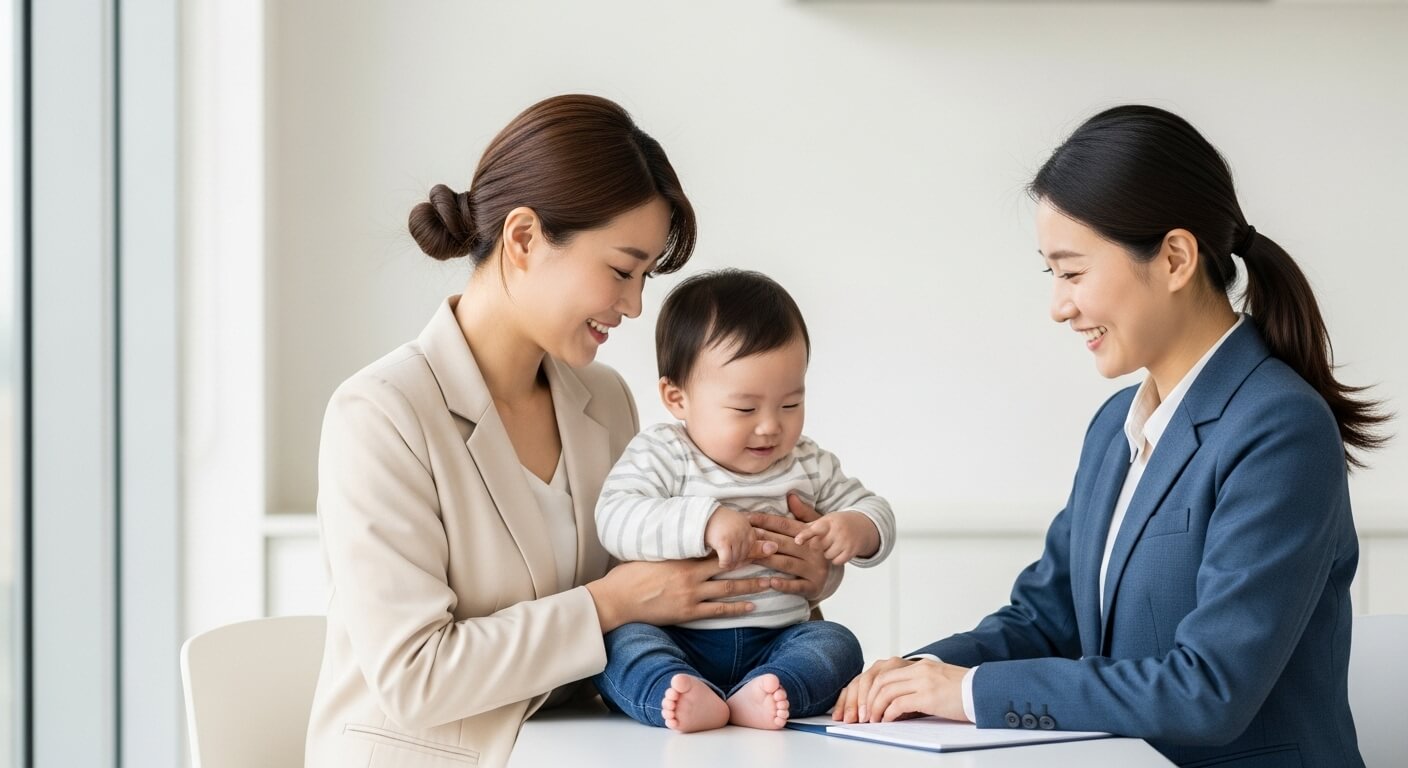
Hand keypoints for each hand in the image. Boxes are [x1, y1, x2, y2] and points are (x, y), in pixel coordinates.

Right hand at [585, 545, 775, 632]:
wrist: (618, 598)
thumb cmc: (631, 575)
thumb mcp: (653, 555)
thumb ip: (673, 550)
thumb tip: (686, 543)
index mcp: (683, 557)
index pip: (718, 548)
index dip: (739, 544)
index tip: (755, 538)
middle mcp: (691, 574)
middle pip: (730, 566)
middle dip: (754, 561)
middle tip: (774, 555)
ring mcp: (691, 594)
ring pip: (729, 588)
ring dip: (752, 585)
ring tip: (771, 582)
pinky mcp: (688, 612)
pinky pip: (718, 611)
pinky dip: (736, 608)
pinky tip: (752, 607)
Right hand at [704, 505, 753, 568]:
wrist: (702, 516)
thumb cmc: (721, 524)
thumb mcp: (740, 530)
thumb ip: (756, 541)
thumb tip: (776, 548)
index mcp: (750, 529)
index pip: (753, 551)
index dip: (745, 557)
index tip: (736, 555)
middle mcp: (744, 532)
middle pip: (746, 557)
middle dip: (738, 561)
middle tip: (729, 558)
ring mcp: (735, 536)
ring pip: (737, 560)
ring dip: (731, 564)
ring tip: (724, 560)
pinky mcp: (723, 542)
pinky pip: (727, 561)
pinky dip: (724, 564)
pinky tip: (720, 563)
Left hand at [747, 494, 833, 601]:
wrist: (840, 568)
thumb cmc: (818, 545)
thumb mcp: (815, 527)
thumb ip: (802, 512)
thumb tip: (791, 495)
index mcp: (811, 534)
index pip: (785, 525)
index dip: (766, 520)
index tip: (748, 518)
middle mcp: (813, 551)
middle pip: (784, 543)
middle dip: (763, 539)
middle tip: (744, 536)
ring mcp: (814, 569)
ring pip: (788, 563)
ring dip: (768, 560)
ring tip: (750, 558)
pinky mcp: (814, 587)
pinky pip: (798, 586)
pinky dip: (785, 585)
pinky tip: (771, 582)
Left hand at [795, 511, 879, 564]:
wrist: (863, 526)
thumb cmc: (836, 523)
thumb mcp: (822, 518)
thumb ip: (803, 513)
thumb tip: (789, 497)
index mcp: (827, 521)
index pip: (814, 529)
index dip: (805, 535)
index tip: (797, 541)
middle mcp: (837, 530)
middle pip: (817, 546)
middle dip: (817, 545)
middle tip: (823, 540)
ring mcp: (845, 541)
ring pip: (827, 555)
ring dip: (827, 553)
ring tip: (832, 544)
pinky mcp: (852, 551)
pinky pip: (836, 561)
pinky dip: (836, 559)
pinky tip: (839, 551)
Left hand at [834, 657, 968, 722]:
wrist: (984, 692)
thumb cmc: (963, 693)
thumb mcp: (937, 683)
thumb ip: (917, 686)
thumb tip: (896, 704)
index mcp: (920, 666)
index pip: (884, 672)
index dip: (870, 688)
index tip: (864, 703)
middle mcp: (919, 669)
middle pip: (880, 680)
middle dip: (867, 698)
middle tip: (862, 714)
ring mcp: (923, 681)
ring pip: (886, 691)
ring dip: (874, 707)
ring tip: (871, 720)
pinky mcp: (929, 696)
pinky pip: (899, 703)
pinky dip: (888, 713)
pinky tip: (886, 721)